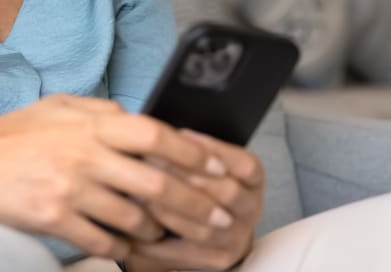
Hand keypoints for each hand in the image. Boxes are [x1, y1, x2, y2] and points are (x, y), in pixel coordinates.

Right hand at [0, 94, 229, 259]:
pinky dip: (123, 248)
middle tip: (221, 217)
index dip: (193, 152)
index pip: (155, 135)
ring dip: (159, 231)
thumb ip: (102, 111)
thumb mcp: (60, 105)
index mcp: (90, 125)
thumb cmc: (16, 131)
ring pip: (135, 220)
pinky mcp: (54, 219)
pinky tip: (131, 247)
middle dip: (197, 204)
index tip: (219, 166)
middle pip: (156, 184)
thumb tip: (141, 119)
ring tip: (172, 234)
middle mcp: (84, 156)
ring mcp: (69, 190)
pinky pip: (103, 242)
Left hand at [125, 131, 263, 270]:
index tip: (179, 135)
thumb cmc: (196, 180)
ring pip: (206, 227)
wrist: (202, 223)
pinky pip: (187, 252)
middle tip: (150, 160)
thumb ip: (189, 148)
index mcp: (252, 180)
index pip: (245, 166)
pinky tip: (138, 223)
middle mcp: (251, 210)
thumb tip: (160, 132)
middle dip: (186, 175)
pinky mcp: (218, 260)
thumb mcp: (202, 160)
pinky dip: (160, 238)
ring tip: (138, 193)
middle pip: (227, 194)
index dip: (215, 150)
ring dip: (169, 209)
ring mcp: (237, 238)